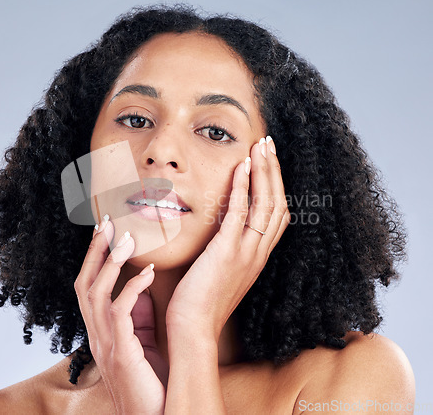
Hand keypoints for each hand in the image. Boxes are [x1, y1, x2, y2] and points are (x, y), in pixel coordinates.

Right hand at [74, 220, 166, 414]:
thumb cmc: (151, 381)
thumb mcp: (141, 340)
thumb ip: (137, 313)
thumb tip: (142, 281)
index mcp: (101, 330)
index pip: (89, 286)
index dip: (94, 257)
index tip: (105, 231)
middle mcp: (97, 334)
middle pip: (84, 283)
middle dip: (94, 251)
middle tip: (108, 222)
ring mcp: (106, 345)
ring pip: (97, 293)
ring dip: (112, 262)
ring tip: (129, 239)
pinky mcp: (121, 354)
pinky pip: (120, 312)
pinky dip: (132, 288)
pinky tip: (149, 272)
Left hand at [166, 137, 290, 342]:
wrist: (193, 328)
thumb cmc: (201, 300)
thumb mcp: (221, 270)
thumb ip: (228, 247)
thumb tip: (222, 225)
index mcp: (257, 256)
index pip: (278, 213)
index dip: (276, 184)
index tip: (268, 160)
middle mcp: (258, 252)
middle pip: (278, 202)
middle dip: (275, 170)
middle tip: (269, 143)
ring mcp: (246, 253)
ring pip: (267, 204)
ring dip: (264, 171)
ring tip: (260, 146)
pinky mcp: (227, 253)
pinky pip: (241, 214)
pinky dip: (244, 188)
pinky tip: (240, 167)